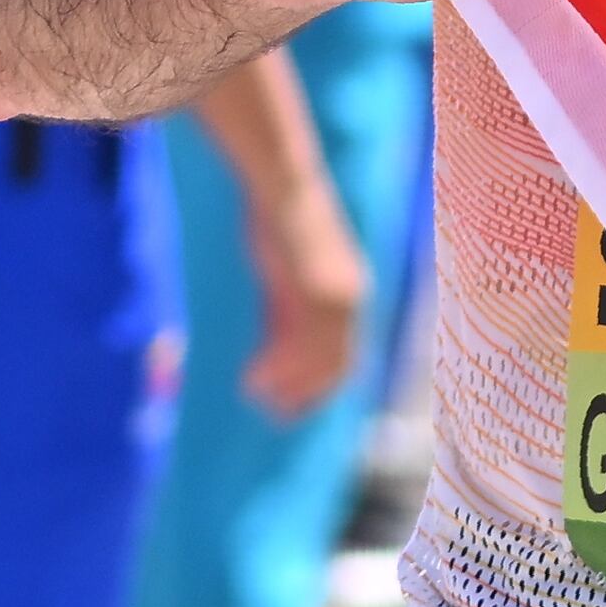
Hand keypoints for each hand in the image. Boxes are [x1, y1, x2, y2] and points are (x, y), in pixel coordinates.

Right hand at [240, 173, 370, 418]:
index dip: (324, 385)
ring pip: (318, 361)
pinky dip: (276, 367)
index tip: (298, 406)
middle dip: (309, 395)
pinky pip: (298, 344)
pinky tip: (250, 378)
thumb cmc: (284, 226)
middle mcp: (354, 300)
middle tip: (278, 415)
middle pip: (339, 366)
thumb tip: (277, 348)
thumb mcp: (291, 277)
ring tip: (256, 398)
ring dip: (288, 386)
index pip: (349, 356)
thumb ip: (290, 311)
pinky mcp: (316, 293)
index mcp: (355, 294)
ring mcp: (338, 298)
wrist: (287, 191)